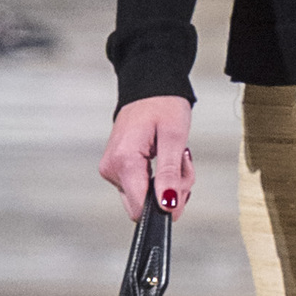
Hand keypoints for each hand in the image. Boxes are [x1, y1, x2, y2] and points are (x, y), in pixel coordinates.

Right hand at [99, 95, 193, 223]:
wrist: (149, 87)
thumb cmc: (162, 105)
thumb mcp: (174, 137)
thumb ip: (170, 174)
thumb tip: (168, 205)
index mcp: (124, 161)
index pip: (140, 209)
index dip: (165, 206)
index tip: (181, 186)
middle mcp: (112, 168)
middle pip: (143, 206)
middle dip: (170, 194)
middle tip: (183, 166)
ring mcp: (112, 169)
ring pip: (144, 198)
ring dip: (168, 185)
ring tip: (177, 158)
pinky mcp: (117, 168)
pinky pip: (141, 187)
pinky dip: (159, 180)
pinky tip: (166, 161)